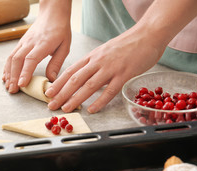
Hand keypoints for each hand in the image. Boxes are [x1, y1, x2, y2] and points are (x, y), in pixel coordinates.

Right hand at [3, 0, 71, 93]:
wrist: (52, 14)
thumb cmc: (60, 31)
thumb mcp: (64, 47)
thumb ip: (56, 64)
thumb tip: (51, 79)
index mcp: (43, 44)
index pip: (31, 59)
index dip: (25, 72)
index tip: (21, 84)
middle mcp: (30, 42)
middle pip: (18, 60)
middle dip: (14, 76)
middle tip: (13, 90)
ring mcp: (23, 42)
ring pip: (11, 58)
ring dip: (8, 73)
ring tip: (8, 86)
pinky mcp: (20, 43)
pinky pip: (10, 55)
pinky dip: (7, 67)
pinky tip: (6, 77)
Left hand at [45, 26, 165, 113]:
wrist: (148, 34)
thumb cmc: (127, 45)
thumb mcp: (104, 52)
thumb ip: (94, 64)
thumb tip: (83, 78)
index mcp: (92, 56)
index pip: (70, 71)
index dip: (58, 83)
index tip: (49, 93)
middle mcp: (98, 62)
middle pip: (75, 79)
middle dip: (61, 94)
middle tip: (52, 105)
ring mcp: (111, 68)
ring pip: (89, 85)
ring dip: (76, 98)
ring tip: (66, 108)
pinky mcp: (124, 74)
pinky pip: (110, 90)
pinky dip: (99, 101)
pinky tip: (92, 109)